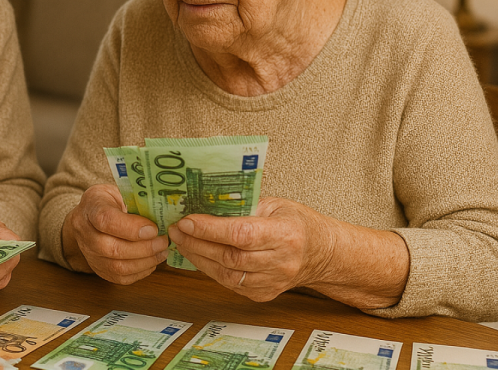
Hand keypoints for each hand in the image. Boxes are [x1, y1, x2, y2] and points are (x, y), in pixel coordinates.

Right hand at [61, 184, 168, 284]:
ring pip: (116, 267)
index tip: (153, 229)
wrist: (90, 216)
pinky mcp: (98, 268)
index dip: (131, 227)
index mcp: (91, 206)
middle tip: (163, 241)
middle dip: (143, 248)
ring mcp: (89, 253)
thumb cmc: (110, 201)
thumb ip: (138, 201)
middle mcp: (84, 232)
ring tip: (161, 252)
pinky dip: (140, 272)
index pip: (106, 220)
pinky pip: (120, 277)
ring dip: (144, 262)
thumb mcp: (120, 190)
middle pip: (111, 248)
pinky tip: (152, 261)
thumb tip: (164, 213)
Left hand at [167, 196, 408, 308]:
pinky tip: (198, 254)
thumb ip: (242, 205)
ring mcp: (272, 283)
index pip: (240, 234)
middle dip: (196, 242)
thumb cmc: (297, 223)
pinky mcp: (263, 295)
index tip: (185, 220)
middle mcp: (281, 263)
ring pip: (225, 274)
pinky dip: (210, 268)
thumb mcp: (275, 204)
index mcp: (286, 235)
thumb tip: (203, 201)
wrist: (323, 254)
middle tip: (175, 229)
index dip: (209, 229)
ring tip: (181, 241)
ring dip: (198, 257)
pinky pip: (229, 283)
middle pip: (229, 256)